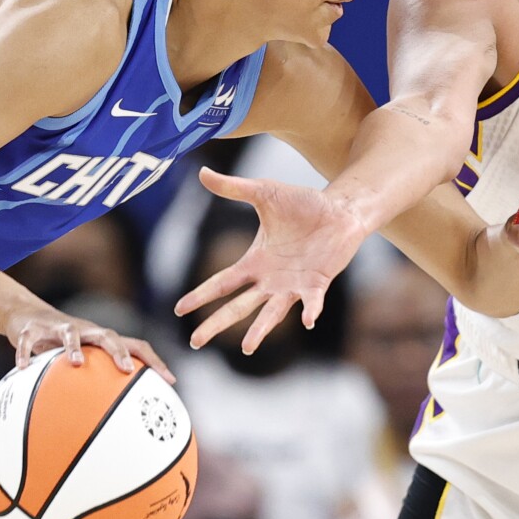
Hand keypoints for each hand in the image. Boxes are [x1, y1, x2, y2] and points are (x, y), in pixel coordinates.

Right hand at [7, 304, 172, 382]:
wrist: (24, 314)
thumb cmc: (58, 344)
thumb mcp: (79, 359)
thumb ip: (95, 382)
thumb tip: (114, 420)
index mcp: (101, 339)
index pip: (136, 346)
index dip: (154, 361)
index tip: (170, 381)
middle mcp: (85, 330)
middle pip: (108, 336)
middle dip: (120, 352)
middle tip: (127, 371)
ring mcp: (58, 327)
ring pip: (70, 333)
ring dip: (74, 347)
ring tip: (77, 364)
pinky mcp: (32, 328)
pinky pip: (28, 340)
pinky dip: (25, 353)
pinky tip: (21, 367)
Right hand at [174, 168, 366, 353]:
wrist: (339, 209)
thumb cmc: (304, 204)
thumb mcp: (263, 193)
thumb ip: (233, 187)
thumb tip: (202, 171)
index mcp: (255, 262)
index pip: (221, 283)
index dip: (200, 296)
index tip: (179, 309)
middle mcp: (270, 280)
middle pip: (238, 306)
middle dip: (216, 324)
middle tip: (195, 343)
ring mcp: (293, 285)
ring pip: (272, 313)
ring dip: (260, 329)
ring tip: (247, 347)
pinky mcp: (317, 283)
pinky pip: (312, 301)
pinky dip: (310, 310)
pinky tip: (306, 321)